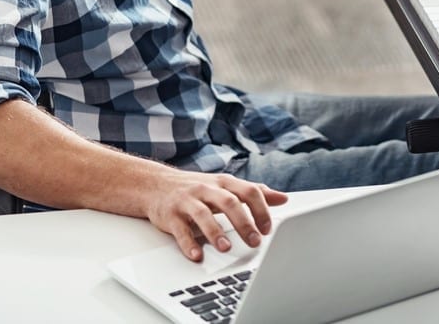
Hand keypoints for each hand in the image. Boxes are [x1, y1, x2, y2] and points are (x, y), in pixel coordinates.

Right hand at [145, 170, 287, 261]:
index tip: (267, 229)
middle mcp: (206, 189)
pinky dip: (188, 244)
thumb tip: (283, 198)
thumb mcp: (226, 187)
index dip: (260, 209)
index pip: (248, 191)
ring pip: (203, 214)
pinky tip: (197, 255)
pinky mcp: (170, 215)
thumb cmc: (197, 188)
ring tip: (226, 248)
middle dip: (243, 222)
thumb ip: (253, 192)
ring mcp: (187, 201)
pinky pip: (180, 230)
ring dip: (215, 232)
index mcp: (223, 183)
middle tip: (254, 241)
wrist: (155, 185)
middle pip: (228, 202)